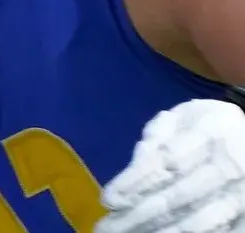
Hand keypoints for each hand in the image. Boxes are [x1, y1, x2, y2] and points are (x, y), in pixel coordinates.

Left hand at [101, 100, 244, 232]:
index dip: (136, 183)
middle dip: (140, 215)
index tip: (108, 201)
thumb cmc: (204, 126)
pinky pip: (222, 230)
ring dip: (163, 232)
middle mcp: (228, 163)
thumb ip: (154, 140)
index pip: (166, 163)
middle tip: (108, 229)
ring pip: (199, 221)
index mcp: (209, 131)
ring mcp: (242, 191)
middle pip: (179, 197)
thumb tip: (132, 171)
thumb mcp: (178, 119)